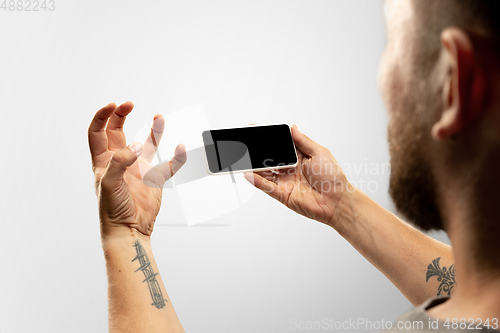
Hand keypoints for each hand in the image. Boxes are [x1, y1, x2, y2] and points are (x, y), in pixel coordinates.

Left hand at [88, 102, 185, 239]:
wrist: (128, 229)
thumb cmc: (111, 211)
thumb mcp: (108, 185)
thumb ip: (119, 164)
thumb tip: (133, 149)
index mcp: (103, 161)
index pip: (98, 133)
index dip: (103, 117)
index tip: (113, 105)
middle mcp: (120, 162)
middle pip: (118, 132)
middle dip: (121, 116)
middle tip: (129, 104)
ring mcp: (138, 169)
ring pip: (146, 144)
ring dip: (152, 131)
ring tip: (158, 117)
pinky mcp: (154, 179)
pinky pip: (168, 165)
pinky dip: (176, 158)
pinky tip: (180, 149)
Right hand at [244, 125, 352, 228]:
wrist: (337, 201)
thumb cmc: (333, 177)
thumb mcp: (320, 152)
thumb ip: (303, 141)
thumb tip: (292, 127)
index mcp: (299, 157)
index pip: (280, 146)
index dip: (269, 139)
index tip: (256, 131)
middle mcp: (290, 169)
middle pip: (269, 159)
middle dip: (257, 152)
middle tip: (246, 144)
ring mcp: (285, 182)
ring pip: (264, 172)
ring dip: (253, 166)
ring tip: (243, 158)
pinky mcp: (283, 195)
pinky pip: (267, 186)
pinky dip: (257, 180)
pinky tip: (249, 174)